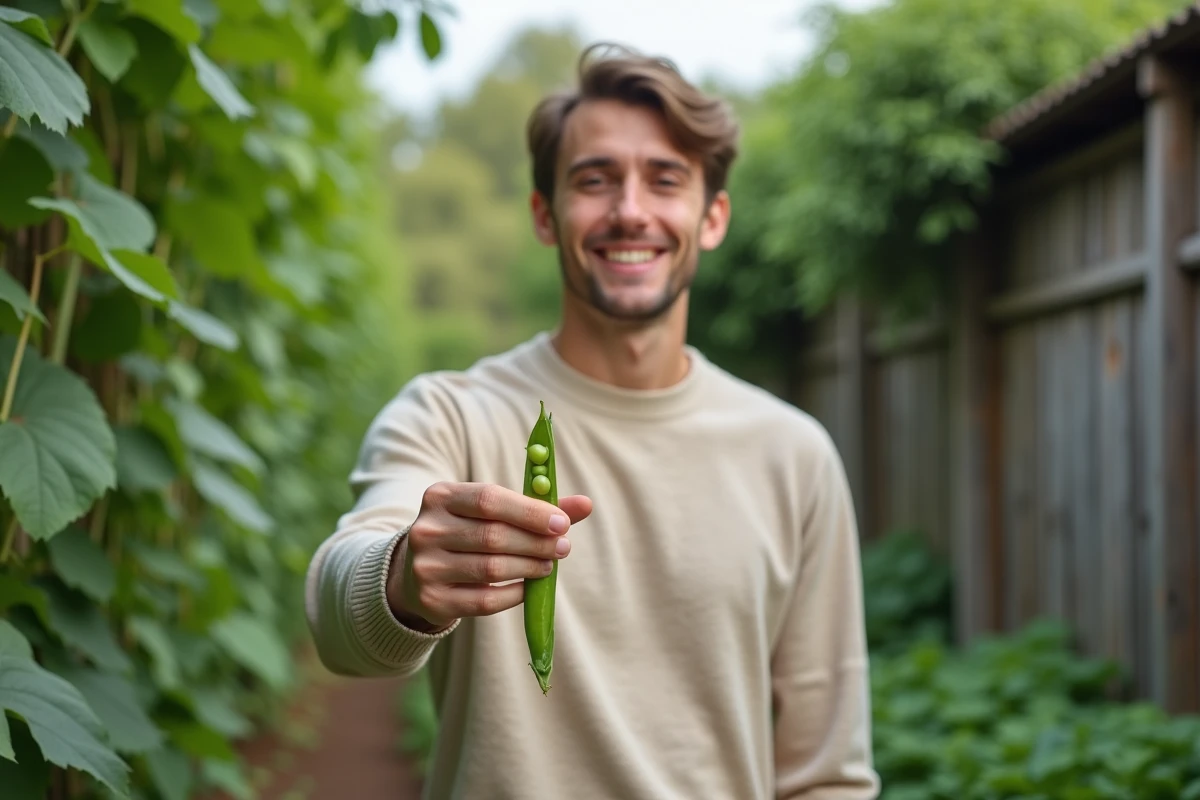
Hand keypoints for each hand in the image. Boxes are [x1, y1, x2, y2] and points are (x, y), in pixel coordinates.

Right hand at [386, 481, 592, 631]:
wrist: (417, 570)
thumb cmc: (467, 532)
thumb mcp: (491, 512)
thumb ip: (536, 507)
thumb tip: (586, 504)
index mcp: (440, 496)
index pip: (488, 499)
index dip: (529, 512)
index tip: (562, 523)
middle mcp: (427, 530)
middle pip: (492, 535)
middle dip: (535, 542)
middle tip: (562, 547)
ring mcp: (426, 567)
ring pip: (490, 569)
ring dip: (529, 567)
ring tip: (548, 565)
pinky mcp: (432, 599)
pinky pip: (484, 600)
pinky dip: (513, 593)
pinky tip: (528, 587)